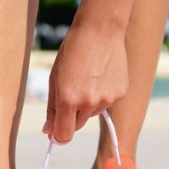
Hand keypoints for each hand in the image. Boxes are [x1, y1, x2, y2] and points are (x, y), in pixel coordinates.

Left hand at [42, 22, 128, 142]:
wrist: (100, 31)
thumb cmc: (72, 53)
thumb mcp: (55, 79)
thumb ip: (52, 109)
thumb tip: (48, 132)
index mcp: (68, 100)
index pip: (64, 135)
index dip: (58, 136)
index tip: (55, 133)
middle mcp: (89, 103)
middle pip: (77, 125)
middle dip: (71, 117)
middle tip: (70, 94)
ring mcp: (107, 99)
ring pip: (92, 114)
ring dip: (87, 105)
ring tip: (87, 79)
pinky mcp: (120, 93)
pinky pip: (106, 104)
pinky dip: (101, 96)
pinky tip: (100, 77)